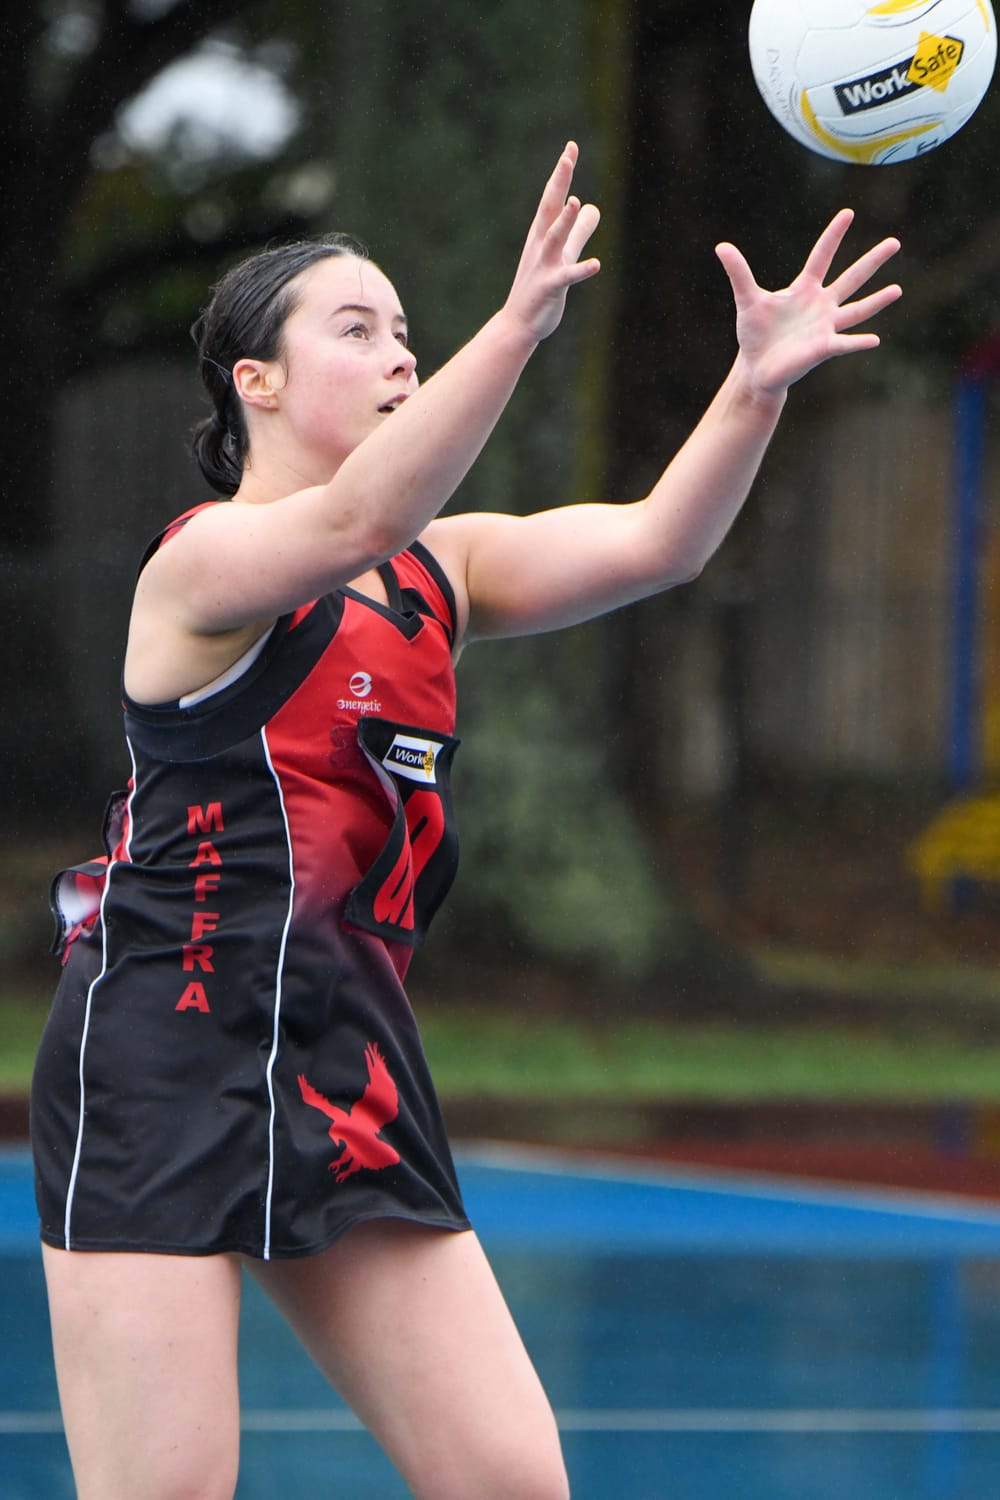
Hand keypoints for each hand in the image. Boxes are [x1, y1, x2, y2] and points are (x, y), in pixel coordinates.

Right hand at [503, 141, 600, 343]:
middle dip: (559, 182)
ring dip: (564, 221)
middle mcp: (541, 244)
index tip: (571, 147)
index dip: (562, 173)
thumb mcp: (563, 254)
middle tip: (568, 156)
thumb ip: (579, 232)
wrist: (518, 324)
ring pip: (555, 239)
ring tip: (576, 202)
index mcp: (542, 234)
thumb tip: (594, 208)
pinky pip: (567, 277)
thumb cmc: (539, 288)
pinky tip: (596, 264)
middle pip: (550, 207)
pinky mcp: (550, 287)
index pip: (553, 197)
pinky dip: (581, 270)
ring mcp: (544, 266)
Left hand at [715, 210, 901, 396]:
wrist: (757, 368)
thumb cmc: (755, 334)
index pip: (822, 256)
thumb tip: (721, 246)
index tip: (848, 213)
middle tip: (895, 242)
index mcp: (804, 289)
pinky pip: (844, 343)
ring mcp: (825, 327)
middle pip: (851, 278)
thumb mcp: (748, 300)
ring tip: (897, 290)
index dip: (833, 235)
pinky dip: (858, 342)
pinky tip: (875, 340)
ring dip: (877, 301)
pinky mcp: (823, 348)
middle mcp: (821, 305)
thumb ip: (739, 273)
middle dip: (872, 261)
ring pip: (857, 310)